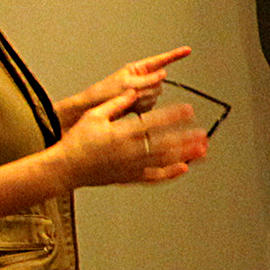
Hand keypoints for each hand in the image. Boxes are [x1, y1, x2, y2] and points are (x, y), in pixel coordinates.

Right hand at [55, 89, 206, 187]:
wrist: (65, 168)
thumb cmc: (76, 141)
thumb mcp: (94, 116)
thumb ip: (116, 103)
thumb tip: (134, 91)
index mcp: (120, 134)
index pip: (152, 123)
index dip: (172, 116)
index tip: (188, 110)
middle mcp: (128, 152)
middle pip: (163, 144)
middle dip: (185, 139)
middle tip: (204, 133)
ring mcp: (130, 167)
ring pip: (163, 161)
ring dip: (184, 155)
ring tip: (202, 150)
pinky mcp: (128, 178)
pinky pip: (153, 177)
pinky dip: (169, 173)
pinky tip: (183, 168)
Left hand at [84, 45, 191, 117]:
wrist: (93, 109)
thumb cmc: (103, 93)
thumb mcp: (125, 83)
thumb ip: (146, 79)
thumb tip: (163, 73)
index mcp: (137, 69)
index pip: (160, 60)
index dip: (175, 55)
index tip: (188, 50)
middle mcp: (142, 78)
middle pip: (160, 83)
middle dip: (149, 89)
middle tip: (133, 93)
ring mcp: (142, 91)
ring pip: (156, 96)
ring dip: (144, 100)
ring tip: (129, 101)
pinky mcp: (141, 103)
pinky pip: (151, 106)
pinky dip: (142, 108)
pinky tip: (131, 108)